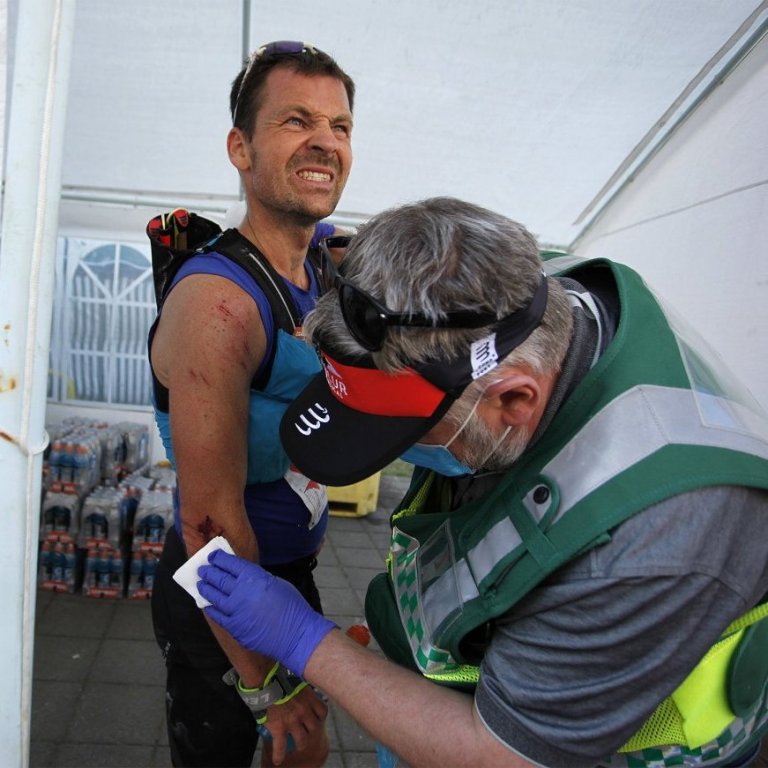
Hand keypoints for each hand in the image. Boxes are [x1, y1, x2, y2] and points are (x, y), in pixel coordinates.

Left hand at [198, 550, 335, 674]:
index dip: (219, 559)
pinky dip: (211, 608)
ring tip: (201, 584)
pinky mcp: (234, 628)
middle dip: (209, 572)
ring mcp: (235, 611)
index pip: (231, 564)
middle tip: (202, 569)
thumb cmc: (292, 607)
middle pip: (219, 578)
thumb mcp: (277, 583)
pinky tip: (207, 604)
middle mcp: (241, 592)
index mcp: (254, 577)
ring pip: (214, 597)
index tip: (213, 556)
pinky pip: (217, 615)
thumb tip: (244, 577)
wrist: (295, 635)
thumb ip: (258, 578)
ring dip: (206, 588)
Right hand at [260, 685, 328, 765]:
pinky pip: (280, 747)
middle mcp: (304, 711)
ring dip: (300, 744)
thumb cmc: (279, 677)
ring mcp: (292, 721)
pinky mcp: (279, 728)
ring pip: (302, 740)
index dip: (319, 717)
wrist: (265, 680)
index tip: (316, 718)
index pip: (322, 711)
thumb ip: (302, 689)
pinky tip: (278, 760)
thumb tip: (302, 689)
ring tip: (296, 746)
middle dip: (311, 732)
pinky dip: (279, 755)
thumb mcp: (296, 681)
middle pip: (314, 728)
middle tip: (307, 733)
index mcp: (309, 698)